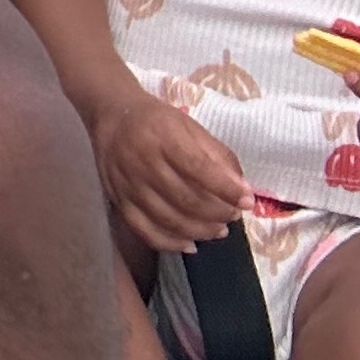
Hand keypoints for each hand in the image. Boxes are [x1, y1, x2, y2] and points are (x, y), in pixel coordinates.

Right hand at [91, 91, 251, 253]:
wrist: (111, 116)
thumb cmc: (158, 121)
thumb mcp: (191, 127)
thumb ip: (218, 156)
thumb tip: (242, 192)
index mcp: (163, 135)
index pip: (198, 168)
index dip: (226, 189)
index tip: (247, 201)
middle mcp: (142, 160)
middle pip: (186, 199)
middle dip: (218, 213)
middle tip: (233, 216)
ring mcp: (127, 184)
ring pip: (169, 219)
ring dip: (201, 231)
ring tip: (218, 229)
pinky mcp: (118, 200)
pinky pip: (146, 231)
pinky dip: (171, 243)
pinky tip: (190, 243)